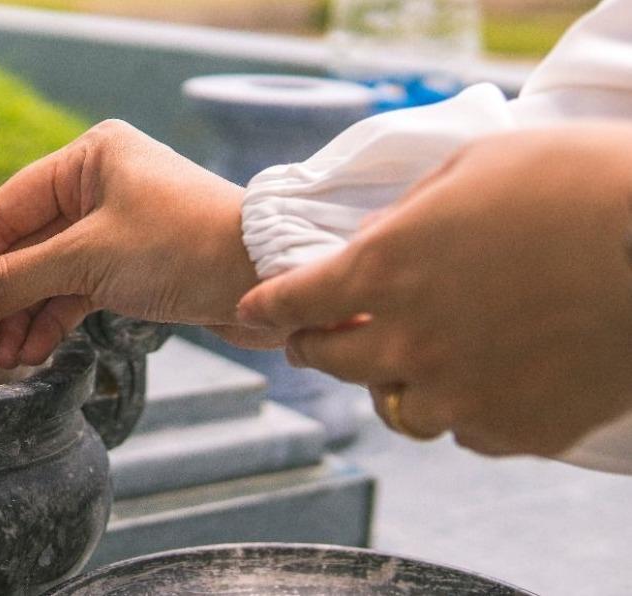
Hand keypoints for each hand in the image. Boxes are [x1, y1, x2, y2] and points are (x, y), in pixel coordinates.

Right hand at [0, 120, 263, 368]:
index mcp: (89, 158)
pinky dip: (54, 320)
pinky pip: (77, 291)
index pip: (6, 208)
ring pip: (50, 273)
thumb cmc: (180, 247)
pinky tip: (28, 352)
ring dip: (23, 316)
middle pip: (25, 245)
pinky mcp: (131, 266)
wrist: (265, 279)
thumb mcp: (87, 259)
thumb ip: (15, 280)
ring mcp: (115, 228)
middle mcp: (99, 186)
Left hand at [237, 123, 631, 456]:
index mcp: (385, 271)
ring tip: (417, 364)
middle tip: (317, 343)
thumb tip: (377, 244)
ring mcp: (463, 395)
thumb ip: (408, 215)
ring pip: (401, 412)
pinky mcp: (519, 430)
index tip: (250, 313)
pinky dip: (466, 412)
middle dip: (316, 350)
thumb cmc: (577, 184)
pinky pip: (469, 434)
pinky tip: (486, 384)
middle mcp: (410, 343)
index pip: (294, 301)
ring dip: (398, 386)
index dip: (267, 307)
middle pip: (333, 365)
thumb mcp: (472, 170)